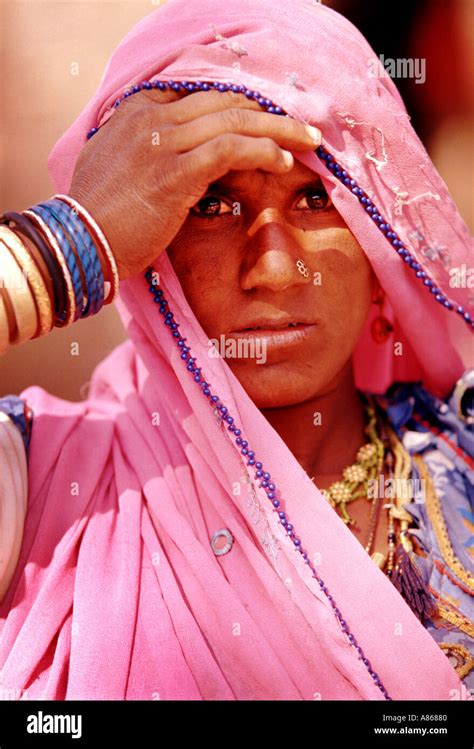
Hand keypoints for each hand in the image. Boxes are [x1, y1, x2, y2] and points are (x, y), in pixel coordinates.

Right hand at [68, 86, 320, 280]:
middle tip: (302, 124)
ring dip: (278, 128)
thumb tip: (168, 152)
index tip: (267, 118)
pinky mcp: (176, 171)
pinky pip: (230, 149)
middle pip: (224, 100)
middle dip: (269, 110)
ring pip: (234, 120)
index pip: (201, 93)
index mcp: (137, 110)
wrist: (78, 242)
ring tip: (307, 141)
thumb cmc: (98, 214)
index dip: (239, 104)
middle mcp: (151, 117)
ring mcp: (163, 141)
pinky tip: (282, 161)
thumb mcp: (114, 165)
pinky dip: (261, 151)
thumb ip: (141, 146)